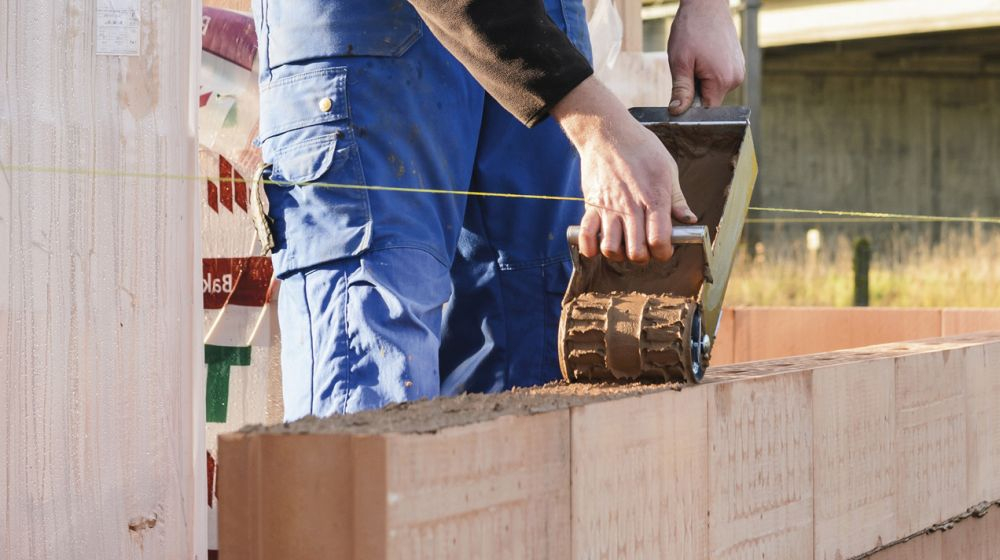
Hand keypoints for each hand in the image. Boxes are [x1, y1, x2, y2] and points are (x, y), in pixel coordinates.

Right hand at [552, 77, 697, 263]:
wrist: (607, 132)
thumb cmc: (641, 148)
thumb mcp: (668, 168)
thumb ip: (677, 199)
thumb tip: (689, 220)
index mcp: (654, 198)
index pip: (659, 241)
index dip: (663, 252)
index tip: (663, 248)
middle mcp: (631, 207)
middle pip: (636, 252)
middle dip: (642, 257)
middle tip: (643, 248)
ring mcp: (608, 208)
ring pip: (610, 248)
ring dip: (618, 254)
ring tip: (623, 245)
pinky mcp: (590, 205)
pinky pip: (586, 236)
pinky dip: (590, 247)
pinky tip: (598, 245)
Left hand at [668, 0, 744, 113]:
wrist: (706, 5)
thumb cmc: (691, 30)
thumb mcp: (680, 62)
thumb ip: (681, 90)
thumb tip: (677, 113)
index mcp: (723, 80)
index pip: (707, 110)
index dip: (691, 108)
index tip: (680, 96)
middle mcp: (736, 78)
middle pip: (711, 100)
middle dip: (695, 92)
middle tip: (686, 71)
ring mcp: (739, 70)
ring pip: (714, 89)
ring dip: (701, 82)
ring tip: (695, 60)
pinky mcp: (737, 63)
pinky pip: (720, 78)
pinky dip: (709, 73)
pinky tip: (703, 58)